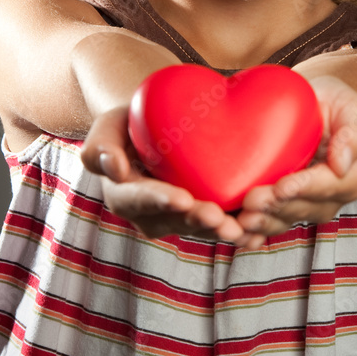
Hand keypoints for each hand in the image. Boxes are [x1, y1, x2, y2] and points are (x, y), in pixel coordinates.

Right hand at [79, 105, 266, 248]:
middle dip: (196, 221)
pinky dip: (236, 228)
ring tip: (240, 228)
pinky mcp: (200, 214)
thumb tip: (114, 168)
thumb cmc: (128, 122)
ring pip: (198, 228)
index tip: (181, 198)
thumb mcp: (108, 125)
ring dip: (219, 229)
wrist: (156, 124)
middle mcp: (148, 215)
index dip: (159, 201)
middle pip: (173, 221)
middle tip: (219, 218)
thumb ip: (100, 145)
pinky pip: (217, 225)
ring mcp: (175, 218)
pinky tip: (256, 233)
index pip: (138, 199)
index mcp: (123, 194)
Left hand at [235, 74, 356, 237]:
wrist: (318, 106)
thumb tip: (343, 163)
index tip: (282, 187)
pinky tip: (237, 232)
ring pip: (285, 220)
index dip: (303, 188)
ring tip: (242, 218)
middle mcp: (328, 198)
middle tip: (251, 201)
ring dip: (262, 222)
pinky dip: (254, 232)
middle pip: (302, 208)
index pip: (326, 186)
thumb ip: (353, 132)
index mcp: (348, 178)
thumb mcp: (352, 109)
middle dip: (276, 207)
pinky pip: (270, 222)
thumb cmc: (336, 104)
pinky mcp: (283, 205)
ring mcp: (305, 205)